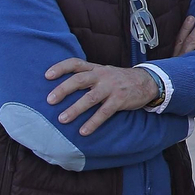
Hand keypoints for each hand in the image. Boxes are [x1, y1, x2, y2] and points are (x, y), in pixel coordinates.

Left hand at [44, 59, 158, 135]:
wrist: (147, 82)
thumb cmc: (120, 79)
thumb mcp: (105, 73)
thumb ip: (88, 76)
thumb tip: (64, 88)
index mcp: (96, 68)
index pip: (75, 64)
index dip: (60, 68)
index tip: (46, 76)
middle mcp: (102, 76)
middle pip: (80, 79)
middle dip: (63, 89)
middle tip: (50, 101)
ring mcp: (111, 88)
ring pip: (90, 98)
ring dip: (75, 109)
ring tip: (62, 119)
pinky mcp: (120, 100)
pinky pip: (104, 112)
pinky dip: (93, 122)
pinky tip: (84, 131)